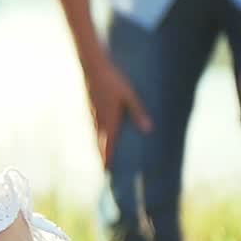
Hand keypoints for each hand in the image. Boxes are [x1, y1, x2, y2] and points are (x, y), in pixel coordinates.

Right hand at [81, 48, 151, 167]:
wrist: (93, 68)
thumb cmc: (114, 81)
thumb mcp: (130, 96)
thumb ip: (138, 113)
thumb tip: (148, 129)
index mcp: (109, 121)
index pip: (108, 146)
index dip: (108, 159)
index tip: (108, 172)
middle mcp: (99, 121)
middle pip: (99, 144)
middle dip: (103, 156)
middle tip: (107, 169)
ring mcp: (93, 115)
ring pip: (96, 135)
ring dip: (100, 146)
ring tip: (104, 154)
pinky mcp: (91, 108)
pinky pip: (95, 126)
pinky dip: (99, 135)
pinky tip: (102, 133)